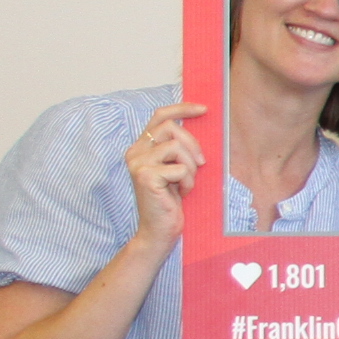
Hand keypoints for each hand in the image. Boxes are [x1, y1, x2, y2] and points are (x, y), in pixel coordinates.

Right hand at [123, 102, 206, 252]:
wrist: (160, 230)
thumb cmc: (172, 200)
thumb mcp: (177, 168)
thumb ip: (180, 148)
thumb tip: (201, 122)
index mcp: (141, 147)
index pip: (160, 116)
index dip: (182, 108)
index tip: (204, 109)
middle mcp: (135, 152)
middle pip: (171, 128)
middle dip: (193, 144)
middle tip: (201, 164)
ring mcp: (137, 163)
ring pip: (177, 147)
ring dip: (191, 167)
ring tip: (186, 183)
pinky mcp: (145, 176)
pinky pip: (180, 168)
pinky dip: (188, 181)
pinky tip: (181, 193)